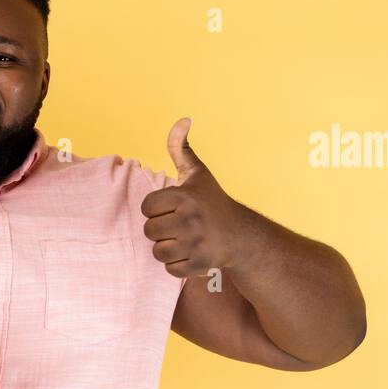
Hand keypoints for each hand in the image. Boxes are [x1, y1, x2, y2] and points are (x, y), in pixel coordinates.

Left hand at [140, 118, 251, 275]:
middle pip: (149, 231)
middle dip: (160, 230)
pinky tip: (189, 254)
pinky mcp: (199, 264)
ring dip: (167, 248)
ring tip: (182, 240)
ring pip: (158, 251)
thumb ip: (181, 148)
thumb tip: (183, 119)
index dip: (156, 209)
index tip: (172, 208)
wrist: (241, 235)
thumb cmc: (212, 202)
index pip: (147, 207)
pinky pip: (170, 269)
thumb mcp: (197, 174)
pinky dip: (177, 265)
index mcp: (184, 196)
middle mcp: (189, 219)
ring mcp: (195, 243)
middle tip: (178, 226)